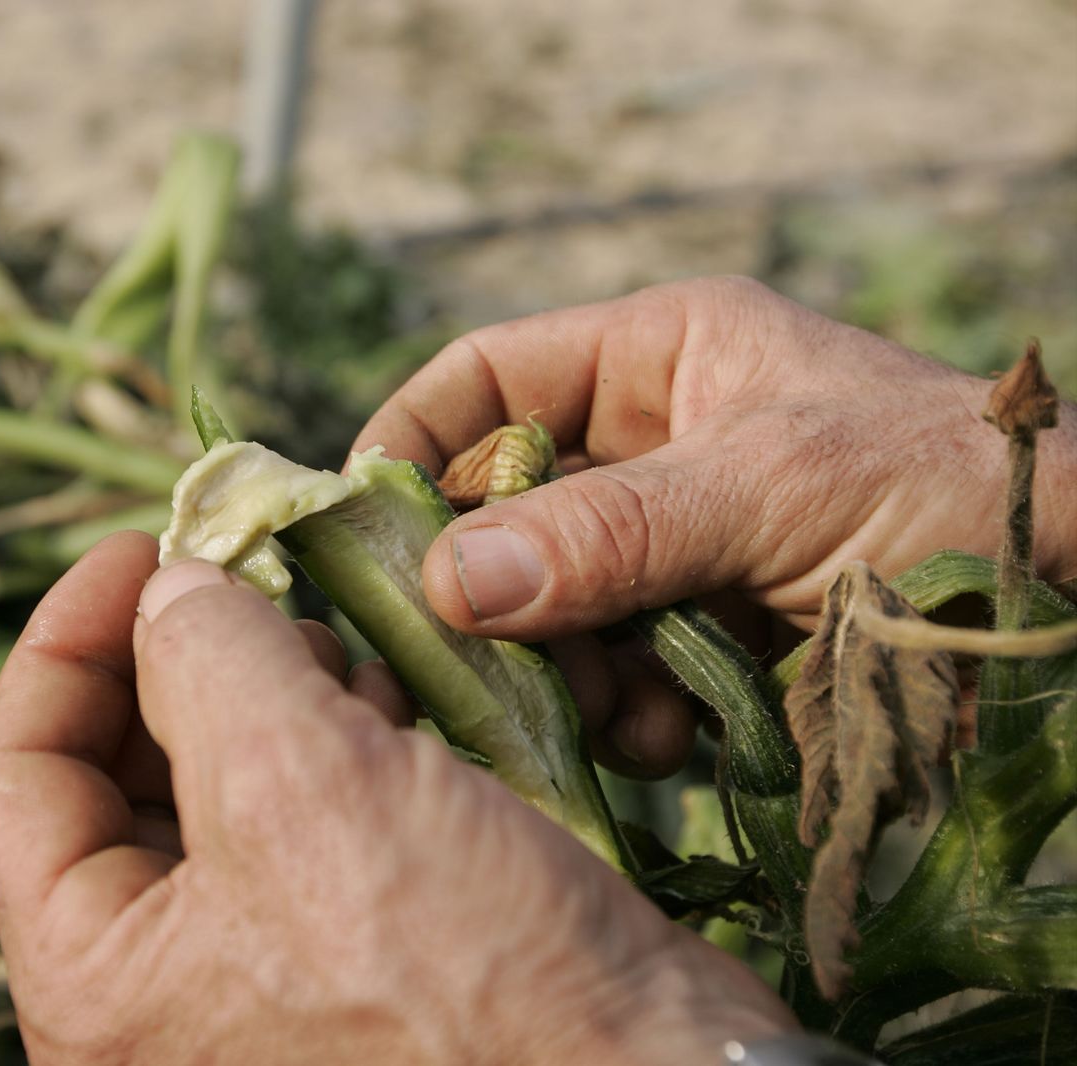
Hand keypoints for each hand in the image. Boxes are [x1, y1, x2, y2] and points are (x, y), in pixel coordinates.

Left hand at [0, 533, 794, 1064]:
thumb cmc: (465, 975)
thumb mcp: (301, 784)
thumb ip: (205, 657)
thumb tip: (173, 591)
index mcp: (94, 985)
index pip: (13, 776)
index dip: (65, 639)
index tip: (144, 546)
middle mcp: (156, 1002)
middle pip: (113, 781)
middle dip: (184, 665)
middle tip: (260, 588)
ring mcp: (256, 992)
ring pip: (218, 797)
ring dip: (270, 699)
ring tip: (343, 657)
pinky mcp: (350, 970)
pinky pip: (303, 833)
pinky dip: (334, 754)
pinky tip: (397, 717)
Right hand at [356, 276, 1076, 771]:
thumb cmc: (950, 488)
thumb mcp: (774, 486)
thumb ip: (612, 530)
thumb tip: (447, 580)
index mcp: (659, 361)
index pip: (488, 377)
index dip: (414, 439)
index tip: (362, 522)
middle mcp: (651, 450)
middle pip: (503, 509)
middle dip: (490, 586)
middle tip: (471, 654)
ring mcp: (673, 551)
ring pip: (547, 608)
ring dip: (559, 667)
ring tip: (612, 709)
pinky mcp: (702, 639)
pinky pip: (611, 676)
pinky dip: (621, 716)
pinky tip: (666, 738)